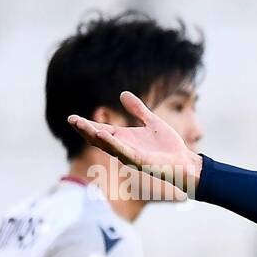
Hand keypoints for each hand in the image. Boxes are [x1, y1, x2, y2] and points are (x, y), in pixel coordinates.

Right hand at [68, 91, 202, 194]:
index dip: (87, 125)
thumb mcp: (151, 121)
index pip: (100, 130)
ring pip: (108, 145)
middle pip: (99, 138)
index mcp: (124, 138)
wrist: (184, 161)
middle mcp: (123, 147)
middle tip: (71, 120)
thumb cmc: (168, 146)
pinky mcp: (140, 162)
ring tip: (82, 125)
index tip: (71, 117)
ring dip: (94, 135)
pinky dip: (113, 144)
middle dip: (85, 130)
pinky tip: (104, 135)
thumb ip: (138, 109)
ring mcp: (130, 155)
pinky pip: (124, 152)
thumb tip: (123, 94)